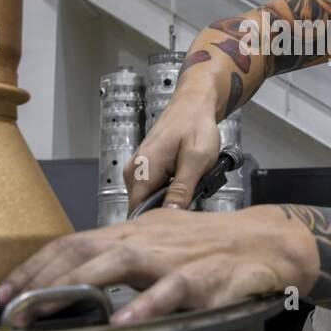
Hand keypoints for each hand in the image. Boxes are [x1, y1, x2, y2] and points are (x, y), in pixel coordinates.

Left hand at [0, 205, 316, 326]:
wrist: (264, 243)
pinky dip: (144, 307)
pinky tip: (121, 324)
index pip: (71, 243)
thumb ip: (121, 259)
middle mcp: (144, 239)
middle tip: (7, 306)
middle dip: (40, 277)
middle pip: (82, 249)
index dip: (34, 266)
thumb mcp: (158, 246)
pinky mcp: (200, 277)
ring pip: (116, 263)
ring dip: (74, 286)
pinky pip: (169, 293)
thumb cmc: (208, 247)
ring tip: (41, 309)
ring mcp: (171, 257)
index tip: (2, 291)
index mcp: (131, 233)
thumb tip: (78, 278)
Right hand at [125, 88, 220, 212]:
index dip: (157, 223)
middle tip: (193, 203)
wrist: (193, 104)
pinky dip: (171, 192)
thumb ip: (182, 189)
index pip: (138, 212)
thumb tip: (170, 215)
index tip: (178, 227)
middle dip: (168, 212)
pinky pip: (154, 191)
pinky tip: (186, 183)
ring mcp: (137, 171)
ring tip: (192, 189)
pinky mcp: (145, 170)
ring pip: (150, 201)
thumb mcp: (196, 159)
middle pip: (144, 209)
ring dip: (171, 201)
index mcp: (142, 170)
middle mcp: (134, 172)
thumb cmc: (196, 125)